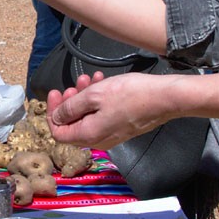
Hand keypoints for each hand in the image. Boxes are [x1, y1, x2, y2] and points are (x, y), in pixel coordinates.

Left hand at [46, 72, 178, 148]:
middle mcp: (99, 140)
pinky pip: (101, 115)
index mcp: (89, 135)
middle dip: (70, 101)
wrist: (165, 97)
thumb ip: (71, 107)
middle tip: (74, 85)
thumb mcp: (94, 95)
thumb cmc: (132, 95)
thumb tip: (57, 117)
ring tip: (89, 78)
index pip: (59, 132)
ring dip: (84, 96)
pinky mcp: (121, 126)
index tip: (55, 93)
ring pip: (87, 117)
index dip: (53, 113)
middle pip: (73, 124)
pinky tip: (101, 82)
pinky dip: (98, 99)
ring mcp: (111, 134)